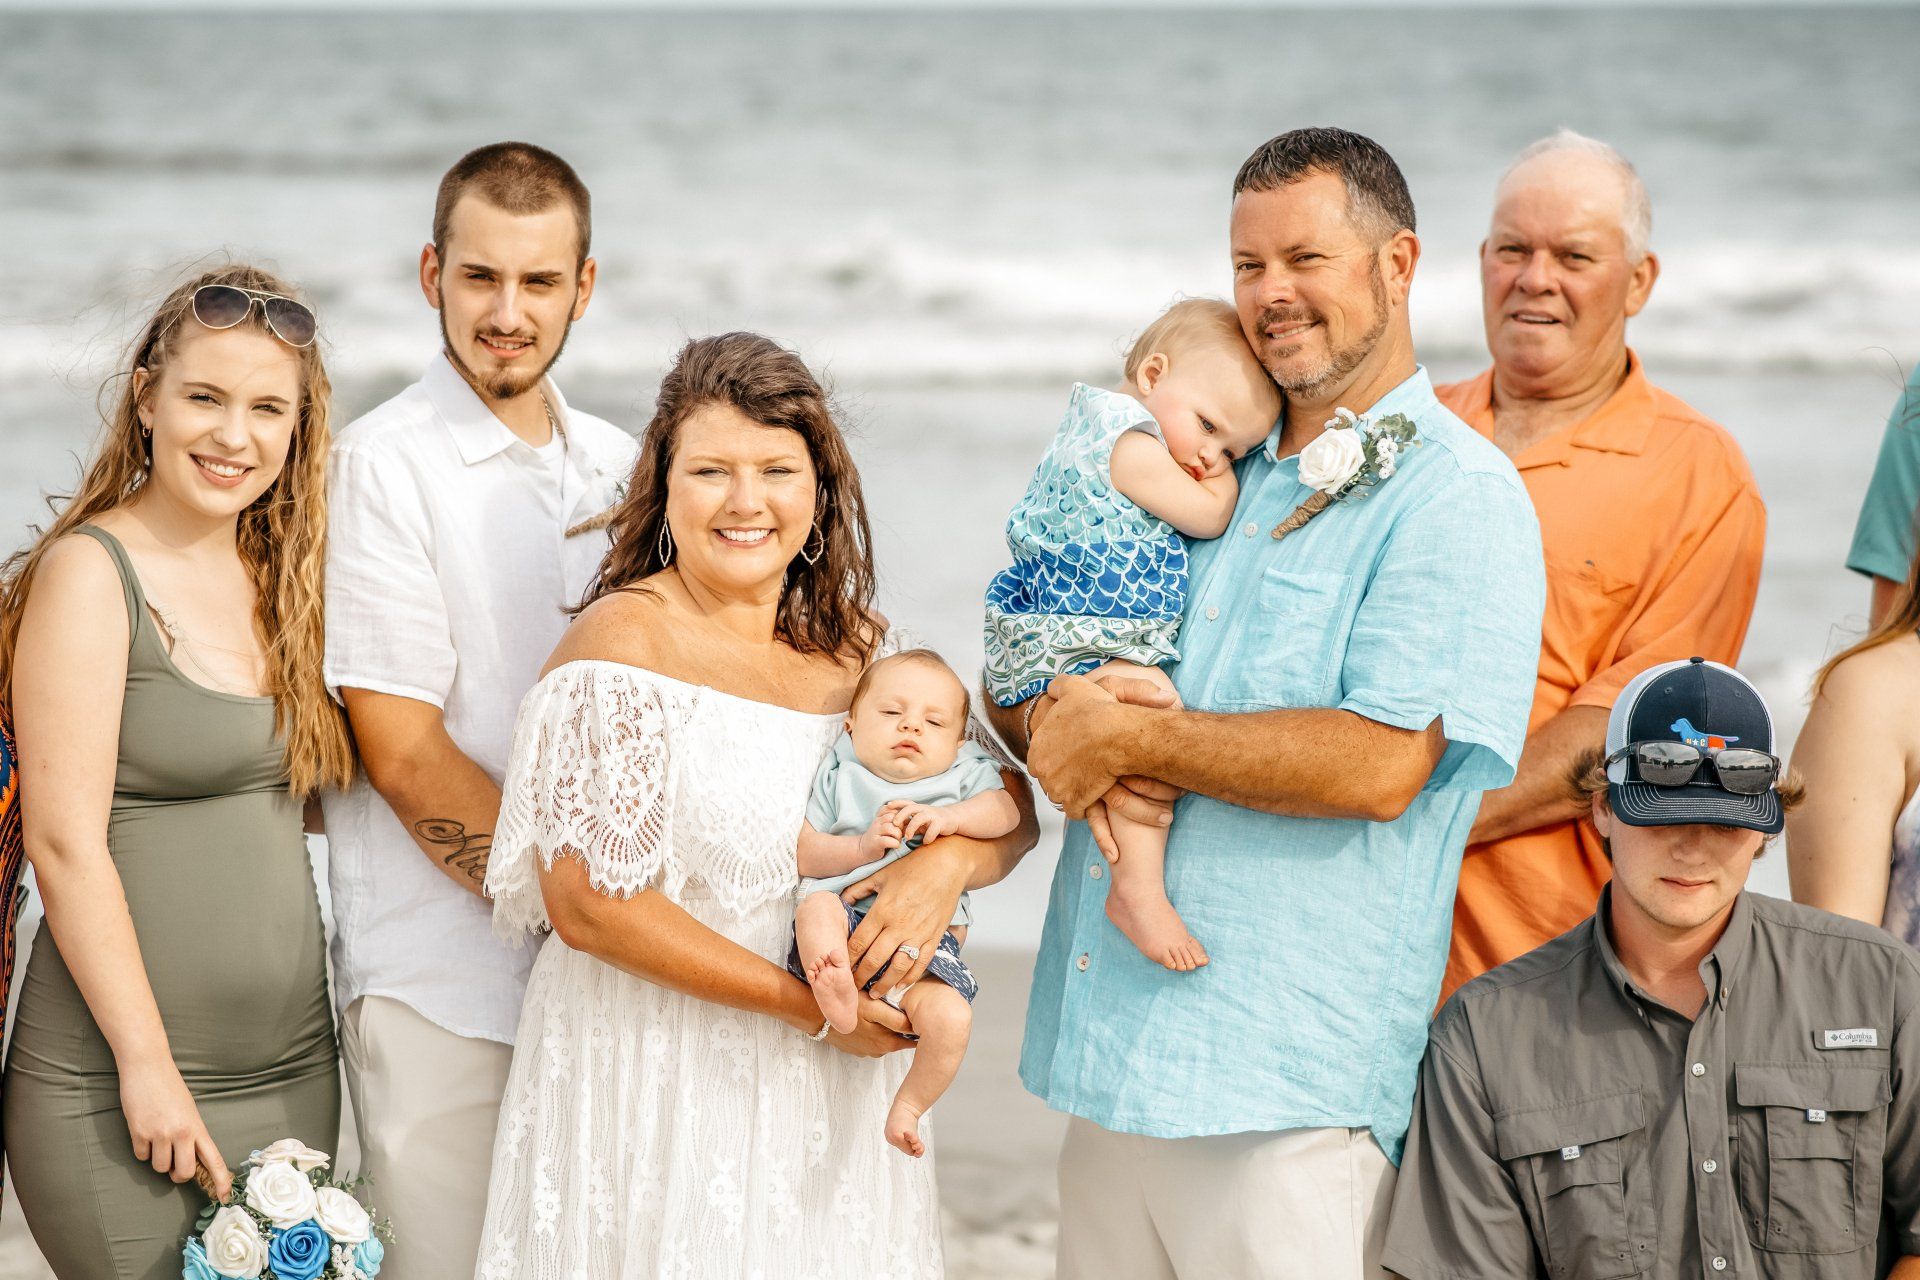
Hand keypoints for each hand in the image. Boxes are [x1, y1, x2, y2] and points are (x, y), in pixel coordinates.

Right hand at [119, 1057, 230, 1198]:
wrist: (148, 1066)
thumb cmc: (170, 1088)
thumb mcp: (188, 1110)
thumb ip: (191, 1133)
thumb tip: (189, 1159)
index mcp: (198, 1127)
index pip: (214, 1159)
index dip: (220, 1180)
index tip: (225, 1197)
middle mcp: (182, 1132)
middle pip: (183, 1173)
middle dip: (177, 1175)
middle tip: (173, 1165)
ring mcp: (160, 1133)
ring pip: (159, 1168)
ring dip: (157, 1159)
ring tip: (156, 1137)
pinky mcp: (139, 1132)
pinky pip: (141, 1156)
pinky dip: (141, 1148)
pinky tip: (143, 1129)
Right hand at [824, 994, 915, 1058]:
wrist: (817, 1015)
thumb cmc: (847, 1008)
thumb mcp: (874, 1008)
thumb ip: (897, 1019)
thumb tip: (916, 1027)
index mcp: (888, 1042)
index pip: (913, 1039)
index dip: (919, 1027)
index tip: (921, 1015)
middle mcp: (880, 1050)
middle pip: (900, 1038)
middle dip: (904, 1027)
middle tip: (906, 1009)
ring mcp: (867, 1050)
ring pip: (886, 1037)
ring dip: (888, 1028)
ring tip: (885, 1011)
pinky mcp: (857, 1047)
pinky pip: (872, 1038)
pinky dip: (874, 1030)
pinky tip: (868, 1018)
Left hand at [842, 840, 968, 991]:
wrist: (947, 865)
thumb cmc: (913, 867)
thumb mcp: (880, 874)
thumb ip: (858, 888)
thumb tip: (840, 900)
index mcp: (882, 910)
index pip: (859, 942)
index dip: (847, 958)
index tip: (840, 968)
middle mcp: (899, 925)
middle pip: (875, 959)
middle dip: (861, 976)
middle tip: (851, 987)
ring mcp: (918, 933)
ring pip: (898, 967)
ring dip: (884, 983)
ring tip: (874, 993)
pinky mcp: (934, 937)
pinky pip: (921, 963)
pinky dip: (910, 977)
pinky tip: (900, 985)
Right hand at [860, 809, 905, 861]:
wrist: (863, 849)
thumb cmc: (880, 837)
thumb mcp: (886, 824)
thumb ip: (896, 819)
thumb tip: (911, 817)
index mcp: (880, 816)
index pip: (892, 808)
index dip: (901, 815)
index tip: (902, 823)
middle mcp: (877, 822)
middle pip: (893, 817)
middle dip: (901, 825)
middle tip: (901, 832)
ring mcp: (875, 832)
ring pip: (891, 828)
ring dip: (898, 835)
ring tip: (897, 839)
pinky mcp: (876, 843)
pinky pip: (888, 841)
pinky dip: (895, 844)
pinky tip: (895, 846)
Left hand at [885, 801, 958, 845]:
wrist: (953, 819)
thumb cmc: (932, 820)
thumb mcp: (919, 820)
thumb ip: (908, 824)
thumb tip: (894, 831)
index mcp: (918, 808)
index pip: (906, 802)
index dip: (896, 803)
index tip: (887, 806)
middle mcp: (925, 809)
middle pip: (910, 808)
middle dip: (901, 815)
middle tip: (895, 825)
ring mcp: (933, 815)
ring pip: (919, 818)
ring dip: (911, 828)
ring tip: (907, 838)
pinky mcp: (941, 823)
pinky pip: (932, 830)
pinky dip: (927, 837)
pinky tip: (925, 842)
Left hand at [1027, 675, 1139, 818]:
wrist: (1115, 734)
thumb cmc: (1096, 711)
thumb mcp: (1073, 687)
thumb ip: (1058, 686)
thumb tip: (1051, 689)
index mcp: (1037, 746)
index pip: (1040, 758)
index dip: (1056, 757)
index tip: (1071, 754)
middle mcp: (1042, 770)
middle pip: (1049, 778)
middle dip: (1062, 776)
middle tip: (1082, 768)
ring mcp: (1057, 788)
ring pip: (1061, 795)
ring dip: (1073, 791)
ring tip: (1090, 782)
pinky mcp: (1074, 802)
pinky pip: (1076, 810)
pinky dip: (1084, 806)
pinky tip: (1096, 795)